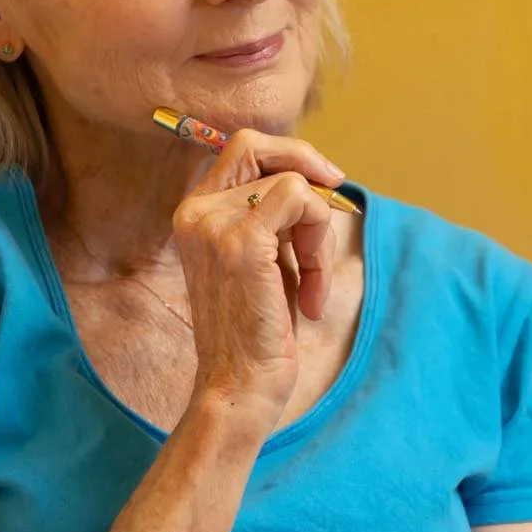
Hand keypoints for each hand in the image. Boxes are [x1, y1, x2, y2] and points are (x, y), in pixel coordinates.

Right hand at [172, 127, 345, 422]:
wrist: (239, 387)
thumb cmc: (256, 332)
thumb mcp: (263, 261)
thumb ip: (273, 217)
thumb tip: (315, 177)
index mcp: (194, 215)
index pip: (240, 149)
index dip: (287, 156)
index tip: (324, 185)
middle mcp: (195, 213)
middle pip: (256, 144)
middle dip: (306, 164)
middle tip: (337, 199)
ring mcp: (214, 225)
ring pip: (292, 183)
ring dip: (318, 232)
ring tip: (312, 284)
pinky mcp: (242, 241)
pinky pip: (301, 201)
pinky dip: (319, 246)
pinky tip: (311, 295)